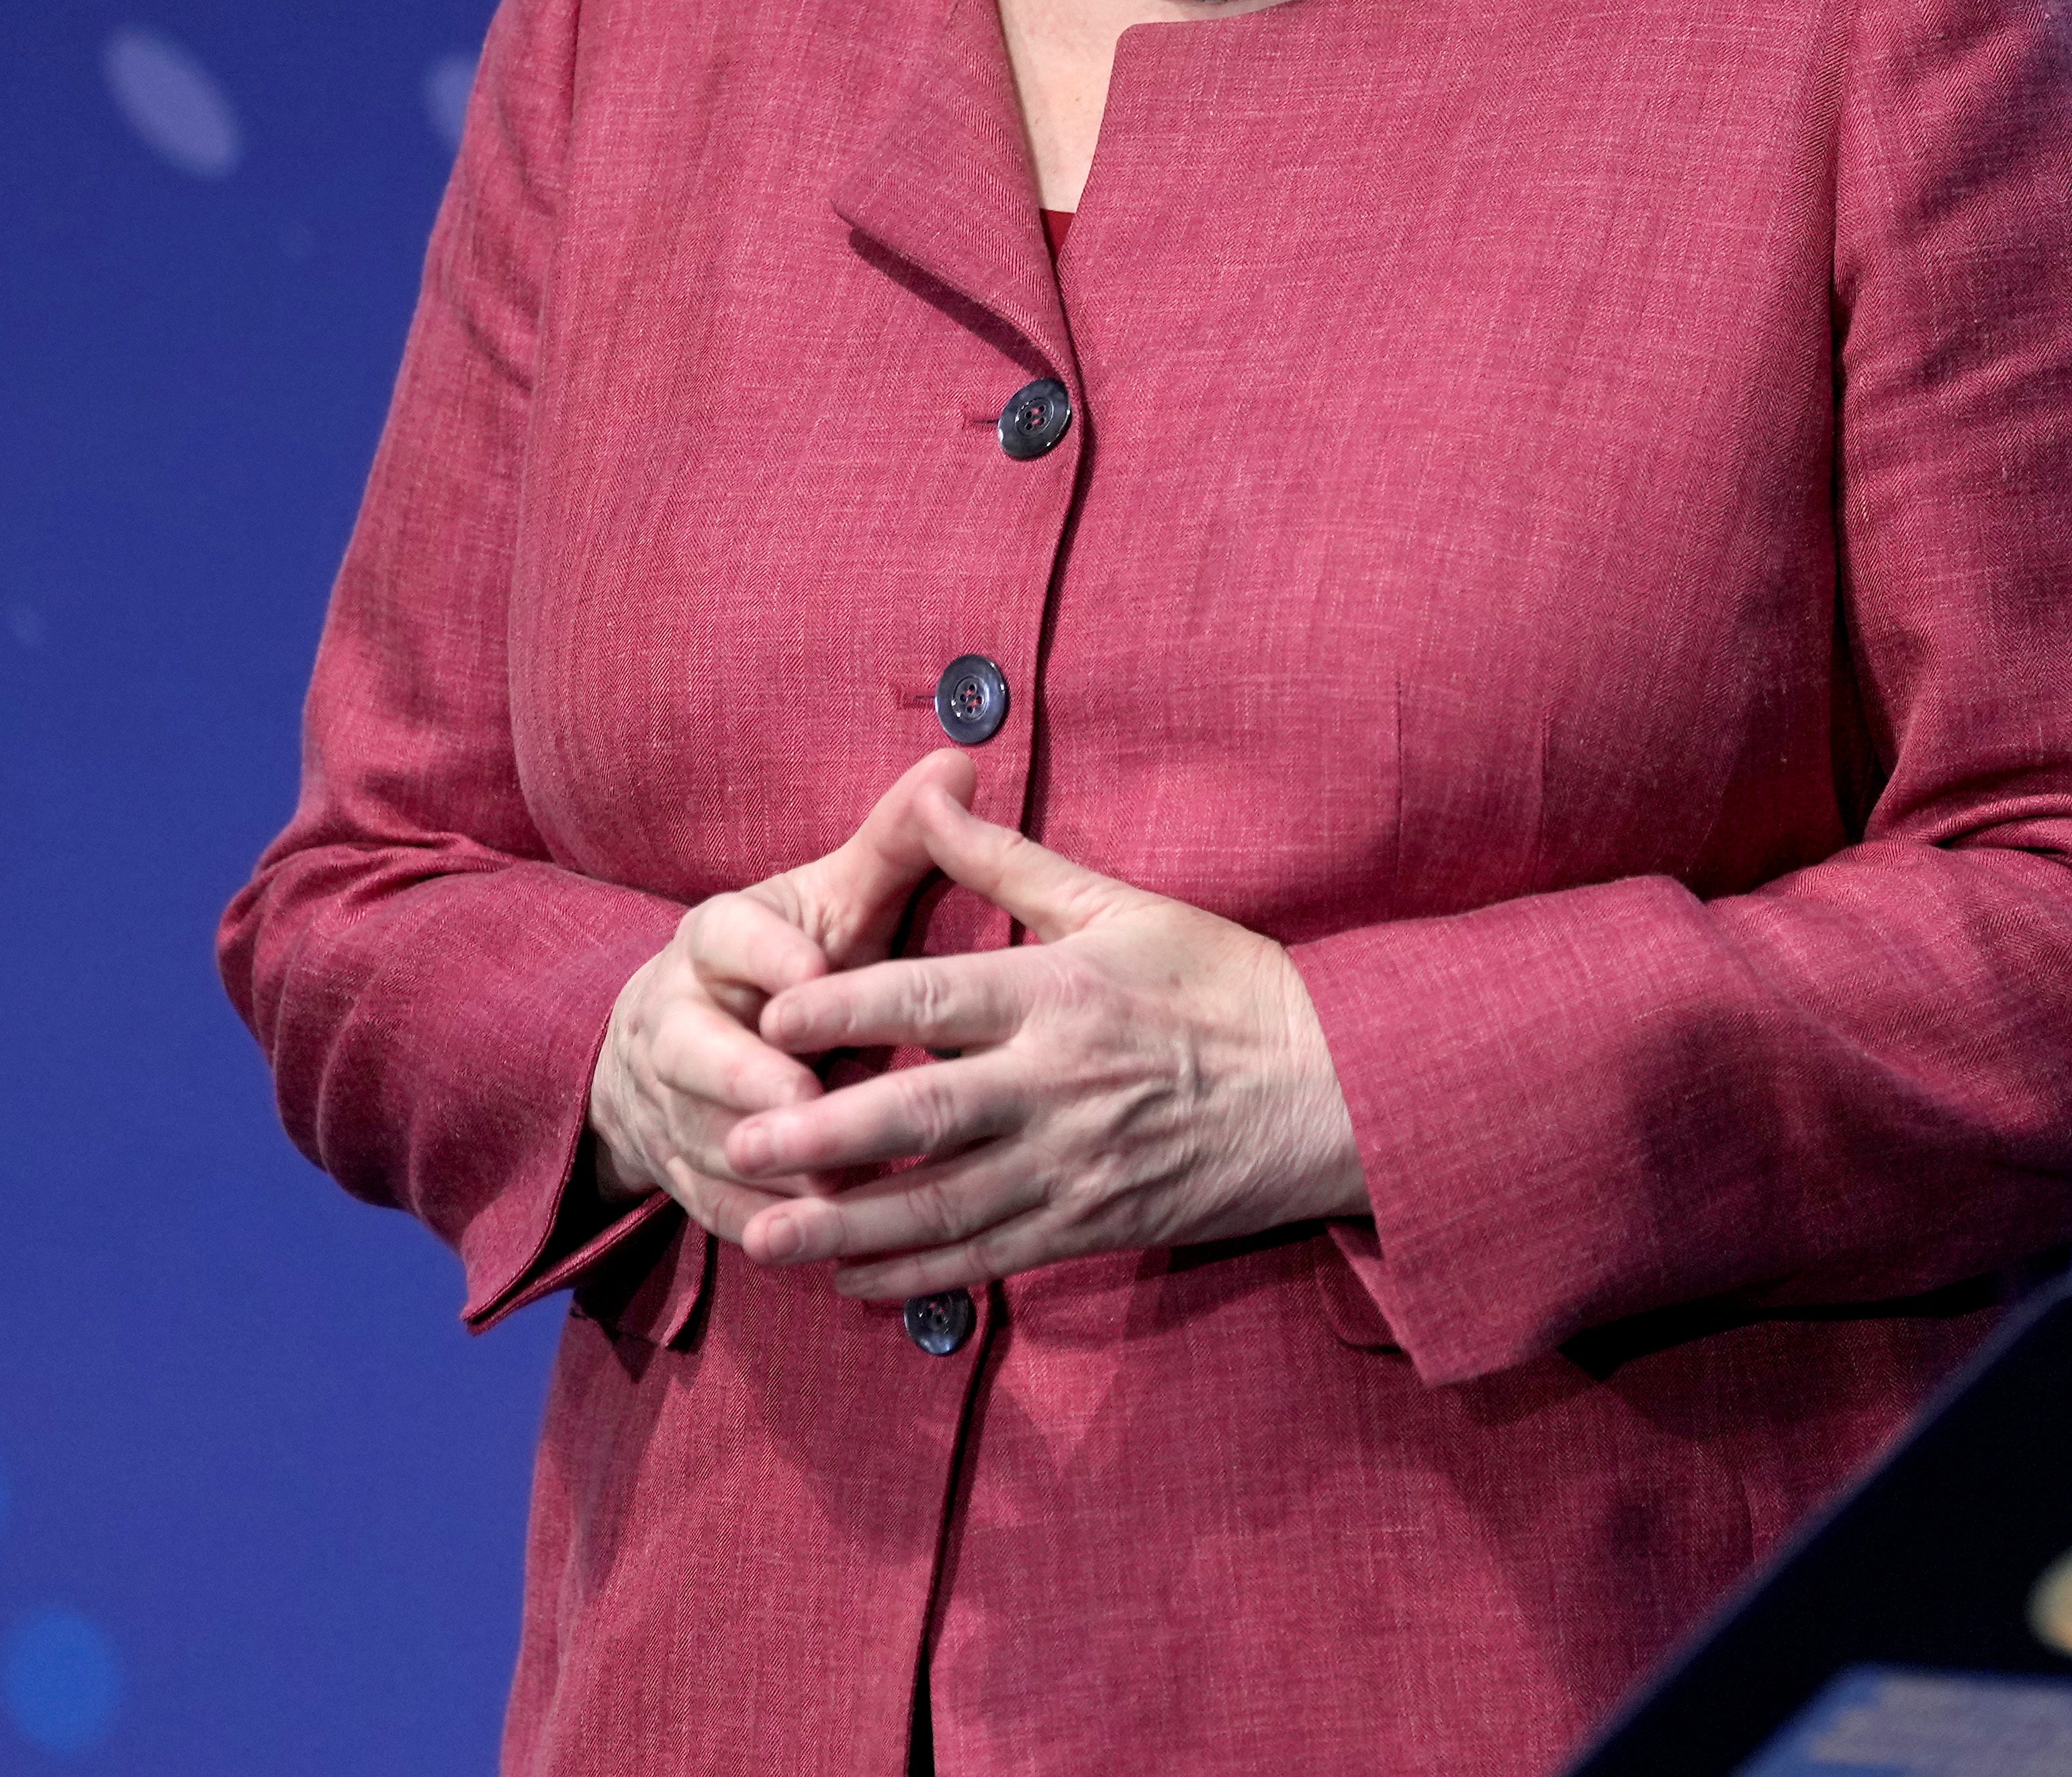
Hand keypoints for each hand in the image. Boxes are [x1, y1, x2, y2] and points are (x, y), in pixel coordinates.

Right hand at [583, 751, 961, 1238]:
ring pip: (702, 1134)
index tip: (814, 970)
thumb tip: (960, 762)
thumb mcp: (839, 902)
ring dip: (763, 1162)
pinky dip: (764, 1222)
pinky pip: (713, 1203)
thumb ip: (896, 845)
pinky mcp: (679, 1169)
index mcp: (713, 942)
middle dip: (746, 1077)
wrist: (689, 1048)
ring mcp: (666, 1101)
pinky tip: (824, 1243)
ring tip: (837, 1184)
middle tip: (810, 1098)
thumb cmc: (796, 962)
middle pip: (691, 1049)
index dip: (765, 952)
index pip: (722, 935)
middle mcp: (673, 1019)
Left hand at [721, 766, 1366, 1299]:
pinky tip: (849, 1281)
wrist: (1336, 1091)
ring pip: (941, 1207)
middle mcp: (1059, 1085)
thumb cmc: (1226, 984)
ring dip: (845, 1226)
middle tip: (734, 1141)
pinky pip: (987, 1259)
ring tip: (758, 1235)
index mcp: (1061, 994)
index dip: (846, 1005)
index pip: (933, 1000)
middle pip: (922, 1117)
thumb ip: (1010, 862)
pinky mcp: (1092, 1226)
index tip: (769, 1011)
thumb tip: (931, 791)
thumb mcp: (1124, 905)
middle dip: (820, 1135)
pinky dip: (914, 1277)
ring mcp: (1075, 1166)